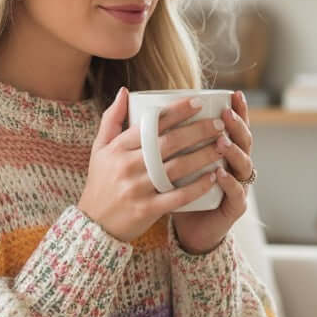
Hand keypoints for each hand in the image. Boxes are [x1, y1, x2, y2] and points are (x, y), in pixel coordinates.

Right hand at [78, 88, 225, 242]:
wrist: (94, 225)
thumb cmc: (100, 182)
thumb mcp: (99, 149)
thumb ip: (111, 119)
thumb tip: (124, 91)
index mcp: (118, 148)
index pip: (151, 124)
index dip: (177, 111)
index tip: (198, 102)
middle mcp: (127, 166)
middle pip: (169, 143)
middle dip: (198, 131)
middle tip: (219, 125)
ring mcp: (137, 188)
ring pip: (177, 168)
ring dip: (203, 156)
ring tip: (222, 147)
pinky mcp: (146, 210)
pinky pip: (177, 197)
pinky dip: (197, 187)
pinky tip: (213, 177)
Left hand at [171, 90, 253, 254]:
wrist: (188, 230)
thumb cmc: (177, 193)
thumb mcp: (169, 164)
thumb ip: (161, 139)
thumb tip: (141, 107)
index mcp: (223, 151)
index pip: (234, 127)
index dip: (238, 111)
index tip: (233, 95)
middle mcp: (234, 166)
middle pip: (243, 141)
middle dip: (237, 126)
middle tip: (225, 114)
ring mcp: (238, 186)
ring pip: (243, 165)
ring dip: (233, 152)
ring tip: (222, 141)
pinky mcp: (234, 208)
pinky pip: (236, 194)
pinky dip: (228, 183)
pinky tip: (220, 174)